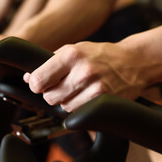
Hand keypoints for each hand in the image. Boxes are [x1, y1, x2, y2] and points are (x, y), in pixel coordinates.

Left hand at [23, 41, 146, 111]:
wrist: (134, 62)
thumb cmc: (101, 55)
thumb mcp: (75, 49)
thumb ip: (50, 62)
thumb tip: (28, 78)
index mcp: (71, 54)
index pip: (38, 79)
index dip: (36, 84)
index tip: (39, 84)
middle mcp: (82, 71)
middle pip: (49, 96)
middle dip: (52, 93)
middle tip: (63, 86)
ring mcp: (94, 88)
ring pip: (63, 107)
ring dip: (67, 101)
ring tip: (79, 89)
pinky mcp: (103, 101)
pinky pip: (78, 113)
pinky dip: (79, 108)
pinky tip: (87, 96)